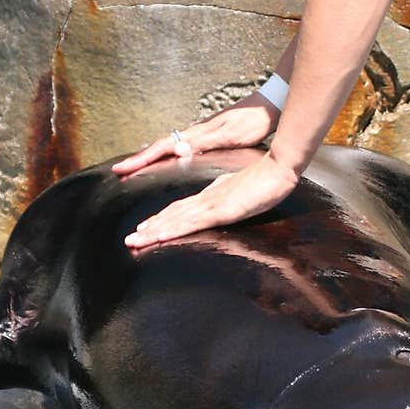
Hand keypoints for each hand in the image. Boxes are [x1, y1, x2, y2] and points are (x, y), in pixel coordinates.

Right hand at [112, 92, 280, 177]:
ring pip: (167, 146)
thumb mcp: (229, 136)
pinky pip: (178, 147)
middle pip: (159, 147)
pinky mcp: (207, 137)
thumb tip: (177, 150)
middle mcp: (194, 134)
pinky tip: (167, 160)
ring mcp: (200, 134)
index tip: (122, 169)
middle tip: (119, 170)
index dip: (141, 160)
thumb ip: (204, 143)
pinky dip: (166, 155)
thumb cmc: (252, 122)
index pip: (161, 149)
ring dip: (150, 157)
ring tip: (135, 167)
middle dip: (139, 160)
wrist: (267, 106)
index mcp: (196, 136)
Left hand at [123, 150, 299, 247]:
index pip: (183, 208)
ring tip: (133, 241)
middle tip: (130, 239)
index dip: (164, 218)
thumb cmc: (270, 181)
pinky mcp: (218, 210)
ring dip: (153, 231)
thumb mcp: (247, 194)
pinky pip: (189, 223)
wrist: (279, 168)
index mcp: (213, 194)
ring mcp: (211, 204)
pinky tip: (156, 236)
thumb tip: (229, 208)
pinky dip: (170, 230)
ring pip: (175, 220)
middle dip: (151, 227)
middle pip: (173, 214)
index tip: (149, 227)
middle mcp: (207, 199)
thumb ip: (235, 201)